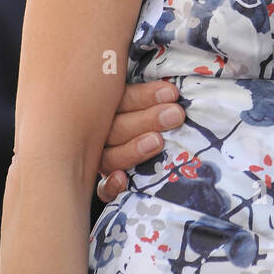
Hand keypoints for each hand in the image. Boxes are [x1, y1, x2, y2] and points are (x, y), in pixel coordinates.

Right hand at [96, 81, 183, 202]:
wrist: (127, 154)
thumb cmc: (147, 114)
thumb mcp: (137, 92)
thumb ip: (143, 92)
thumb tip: (168, 84)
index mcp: (105, 107)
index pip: (119, 100)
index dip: (144, 96)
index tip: (171, 93)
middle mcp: (98, 133)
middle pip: (115, 128)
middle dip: (147, 120)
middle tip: (175, 114)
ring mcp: (98, 160)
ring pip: (110, 156)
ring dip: (133, 149)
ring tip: (158, 141)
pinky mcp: (106, 186)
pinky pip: (103, 190)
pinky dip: (110, 186)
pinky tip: (122, 179)